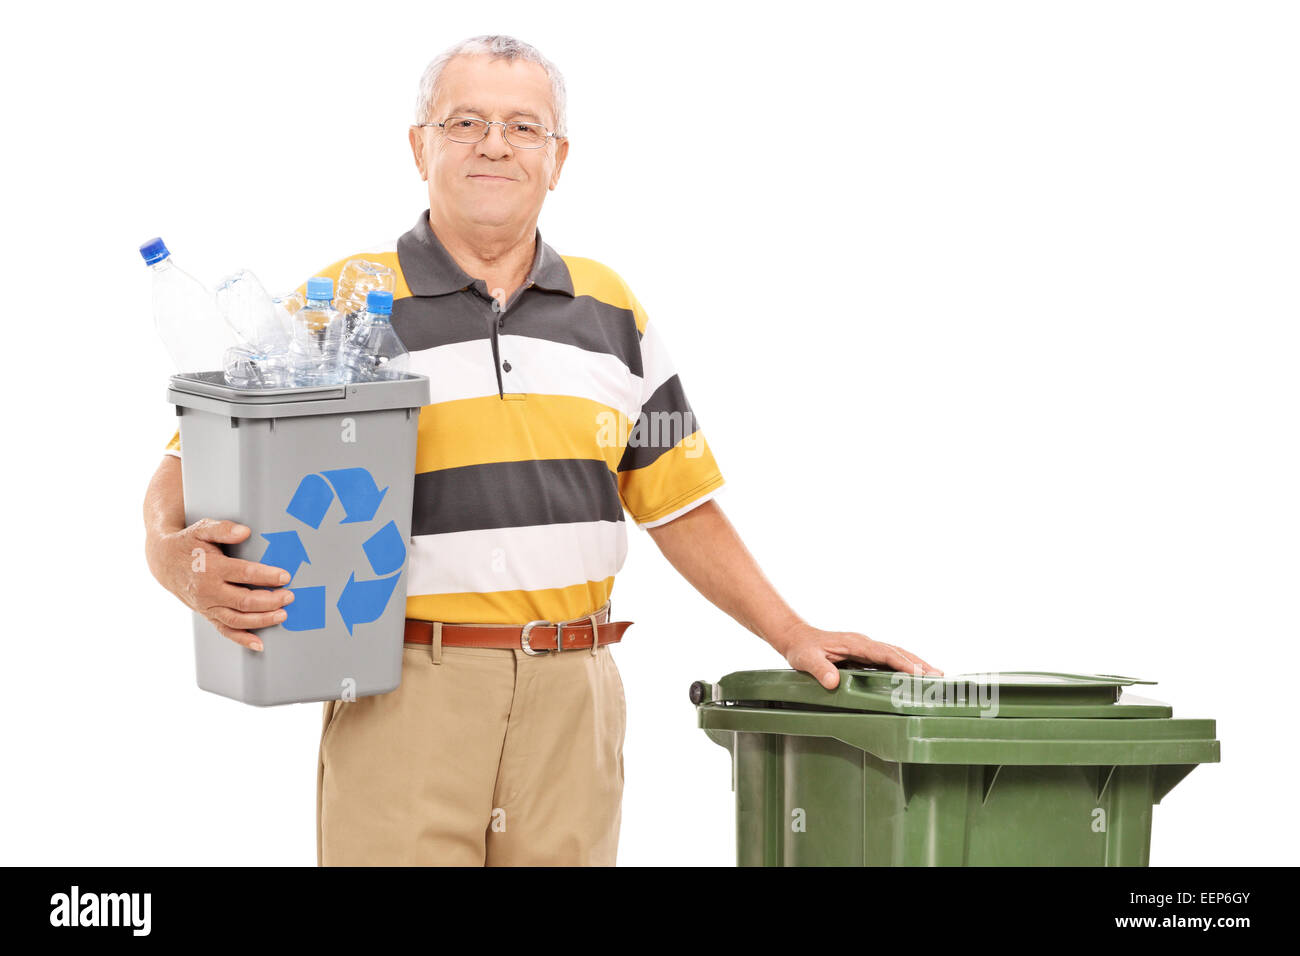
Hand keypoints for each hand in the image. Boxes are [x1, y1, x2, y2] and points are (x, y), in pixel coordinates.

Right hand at [148, 518, 294, 651]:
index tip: (285, 576)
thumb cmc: (188, 544)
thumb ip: (223, 529)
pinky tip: (259, 644)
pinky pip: (225, 630)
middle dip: (270, 601)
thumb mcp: (202, 529)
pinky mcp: (207, 614)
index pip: (244, 573)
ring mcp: (207, 606)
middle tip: (289, 596)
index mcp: (210, 568)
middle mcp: (208, 591)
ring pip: (237, 619)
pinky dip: (242, 639)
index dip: (266, 576)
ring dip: (262, 620)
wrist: (164, 562)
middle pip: (244, 601)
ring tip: (282, 615)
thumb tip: (244, 531)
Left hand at [773, 623, 942, 689]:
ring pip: (896, 655)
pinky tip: (914, 677)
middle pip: (897, 652)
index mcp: (855, 643)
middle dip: (918, 663)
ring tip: (936, 677)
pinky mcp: (865, 654)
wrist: (797, 638)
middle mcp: (865, 643)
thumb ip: (818, 669)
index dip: (902, 663)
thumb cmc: (802, 648)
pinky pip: (889, 660)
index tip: (918, 673)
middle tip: (939, 676)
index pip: (884, 653)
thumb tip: (832, 682)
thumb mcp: (805, 659)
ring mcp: (866, 648)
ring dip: (915, 664)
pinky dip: (904, 667)